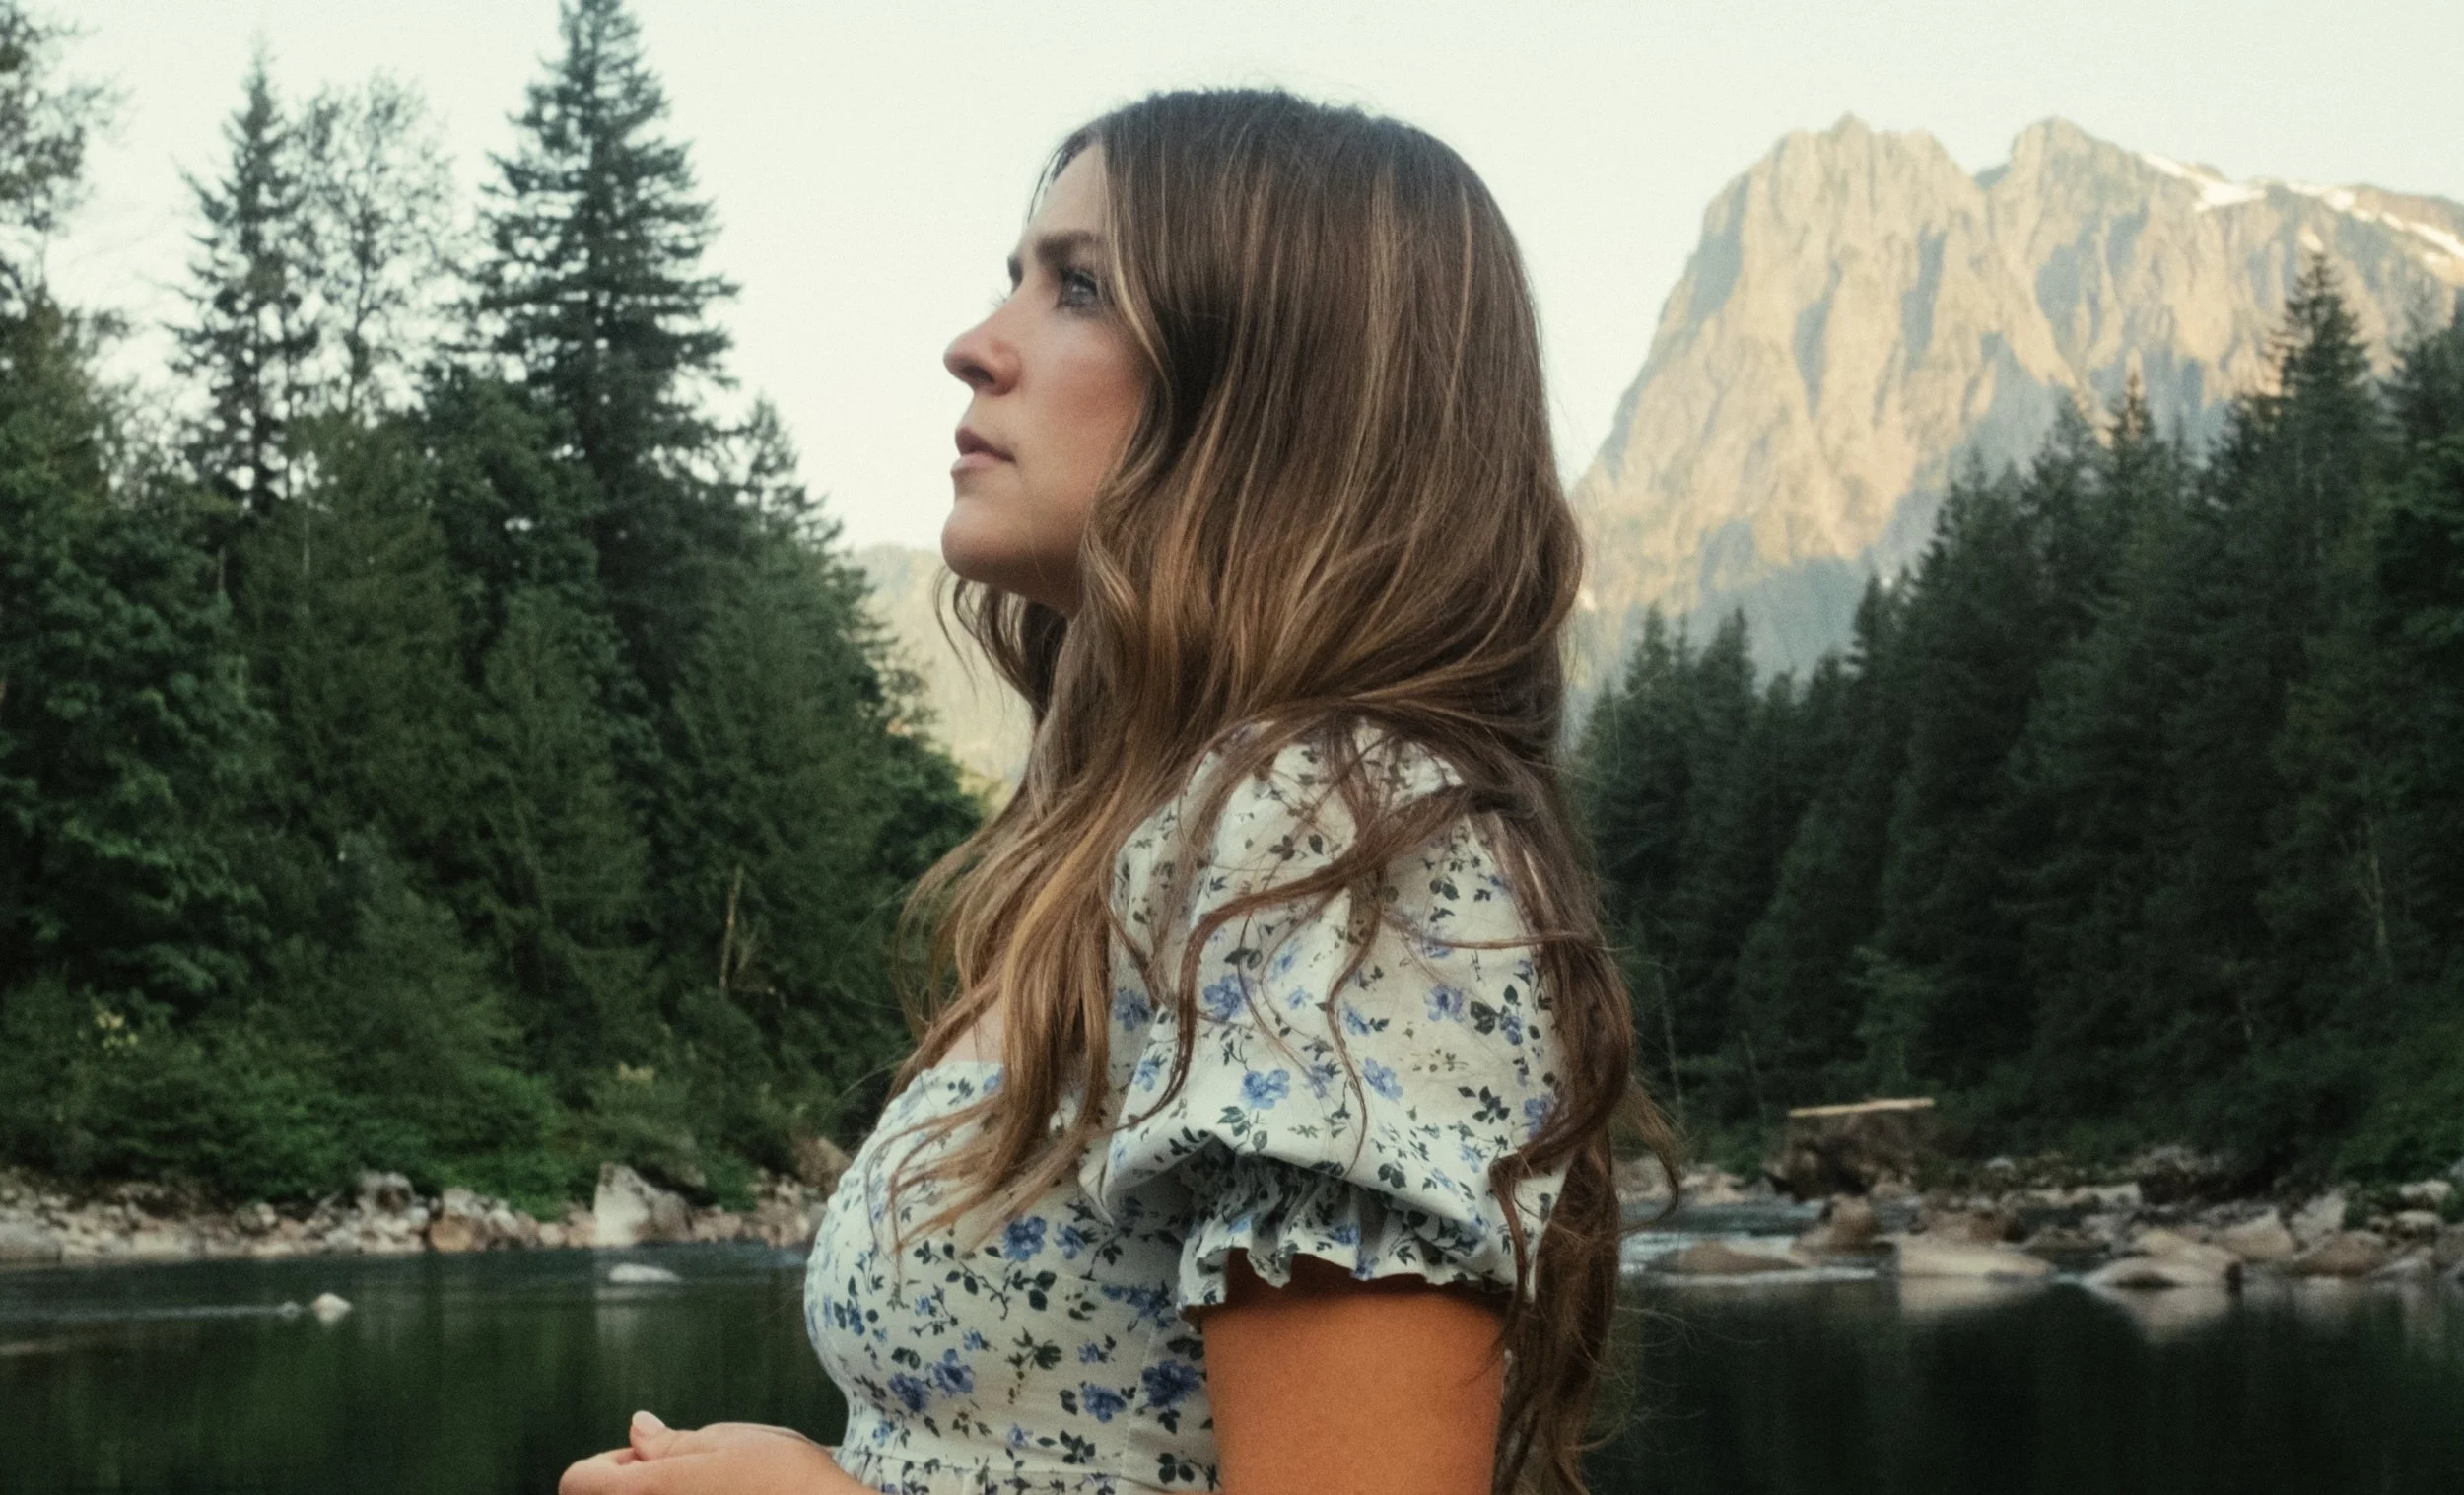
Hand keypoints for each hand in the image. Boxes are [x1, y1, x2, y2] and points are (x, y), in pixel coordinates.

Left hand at [559, 1410, 853, 1494]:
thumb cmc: (783, 1477)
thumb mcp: (728, 1441)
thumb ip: (671, 1441)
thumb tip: (637, 1428)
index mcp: (645, 1494)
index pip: (579, 1482)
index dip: (607, 1462)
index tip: (649, 1455)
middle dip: (637, 1481)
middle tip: (686, 1473)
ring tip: (712, 1491)